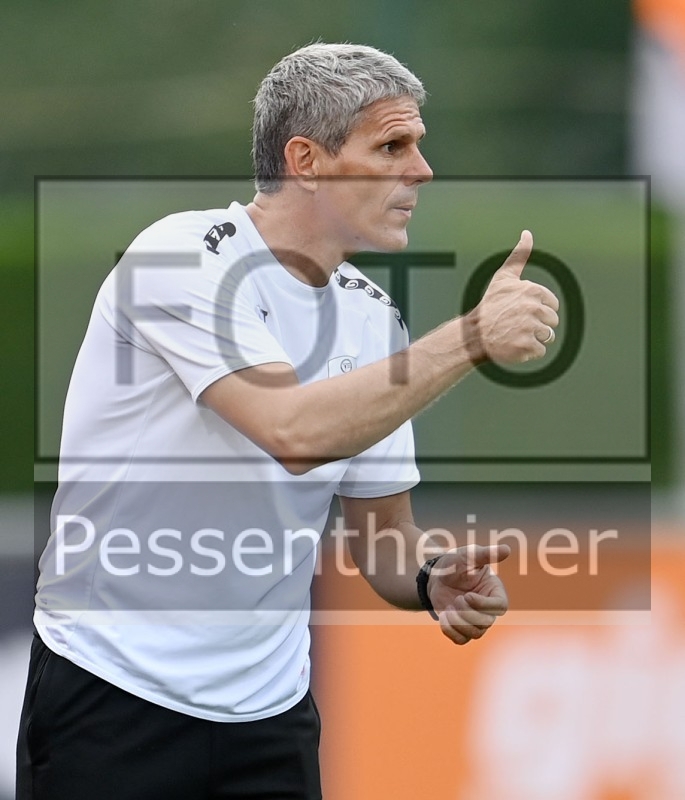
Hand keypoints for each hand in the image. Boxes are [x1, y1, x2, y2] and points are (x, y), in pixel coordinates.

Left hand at [428, 545, 510, 644]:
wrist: (436, 576)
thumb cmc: (456, 563)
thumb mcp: (469, 555)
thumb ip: (486, 554)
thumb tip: (506, 549)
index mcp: (495, 592)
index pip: (499, 607)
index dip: (483, 605)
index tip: (467, 595)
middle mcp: (489, 609)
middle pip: (486, 623)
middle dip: (467, 613)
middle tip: (456, 599)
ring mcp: (476, 621)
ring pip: (475, 634)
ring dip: (458, 622)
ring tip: (449, 607)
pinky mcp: (462, 628)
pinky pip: (460, 640)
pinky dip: (450, 631)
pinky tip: (443, 616)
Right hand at [469, 230, 559, 363]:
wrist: (474, 334)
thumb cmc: (490, 306)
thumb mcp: (504, 278)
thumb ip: (519, 256)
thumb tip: (527, 233)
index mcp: (532, 290)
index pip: (553, 304)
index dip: (539, 309)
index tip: (521, 311)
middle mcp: (533, 308)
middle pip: (552, 321)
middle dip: (538, 324)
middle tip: (517, 324)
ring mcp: (530, 328)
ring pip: (548, 336)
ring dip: (534, 338)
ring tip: (516, 335)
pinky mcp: (527, 347)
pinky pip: (540, 351)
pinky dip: (529, 352)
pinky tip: (514, 345)